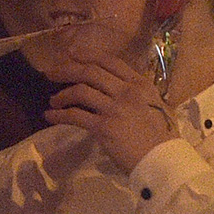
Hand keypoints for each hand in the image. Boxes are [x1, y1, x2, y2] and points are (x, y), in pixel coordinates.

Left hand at [42, 48, 177, 171]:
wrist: (163, 159)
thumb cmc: (162, 136)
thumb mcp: (155, 104)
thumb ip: (135, 93)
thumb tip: (117, 88)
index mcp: (140, 84)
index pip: (109, 61)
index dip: (87, 55)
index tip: (71, 54)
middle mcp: (127, 91)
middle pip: (90, 71)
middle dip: (66, 70)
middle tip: (51, 73)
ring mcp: (115, 108)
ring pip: (80, 91)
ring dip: (62, 94)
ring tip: (53, 100)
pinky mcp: (104, 126)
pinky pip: (75, 116)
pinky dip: (59, 115)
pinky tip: (50, 116)